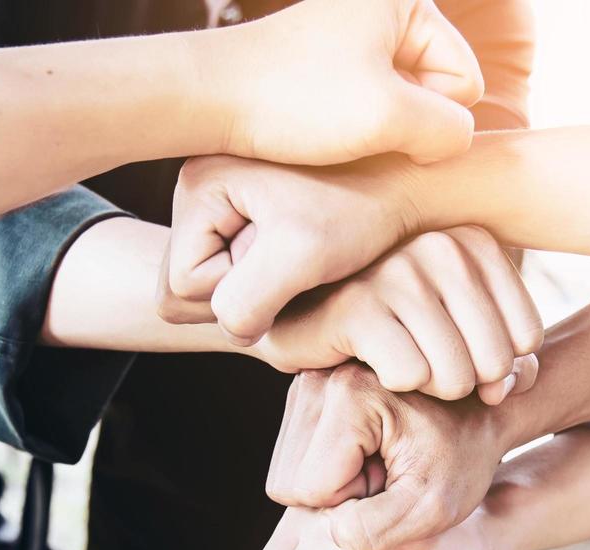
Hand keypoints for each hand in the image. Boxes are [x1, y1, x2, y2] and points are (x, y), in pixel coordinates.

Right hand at [164, 153, 419, 344]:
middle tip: (296, 269)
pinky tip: (309, 260)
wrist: (409, 179)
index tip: (290, 269)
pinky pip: (236, 269)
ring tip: (304, 261)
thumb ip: (246, 301)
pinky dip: (270, 278)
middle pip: (187, 286)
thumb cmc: (364, 208)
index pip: (181, 284)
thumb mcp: (303, 254)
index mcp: (198, 183)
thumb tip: (229, 330)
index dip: (237, 297)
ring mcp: (221, 198)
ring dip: (257, 289)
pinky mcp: (247, 210)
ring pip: (212, 284)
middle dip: (242, 294)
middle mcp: (199, 184)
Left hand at [222, 0, 481, 166]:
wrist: (210, 99)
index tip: (377, 123)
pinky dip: (357, 128)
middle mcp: (385, 6)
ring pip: (406, 104)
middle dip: (406, 123)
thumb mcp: (388, 117)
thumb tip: (455, 139)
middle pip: (438, 90)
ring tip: (336, 135)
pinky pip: (374, 106)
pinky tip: (323, 135)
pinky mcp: (334, 62)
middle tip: (355, 133)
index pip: (464, 80)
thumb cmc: (294, 101)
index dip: (430, 119)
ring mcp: (358, 34)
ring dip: (381, 131)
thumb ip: (449, 130)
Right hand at [246, 227, 542, 404]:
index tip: (462, 362)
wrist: (301, 317)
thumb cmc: (389, 328)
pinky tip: (371, 363)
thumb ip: (503, 358)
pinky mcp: (357, 306)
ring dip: (431, 392)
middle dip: (467, 386)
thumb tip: (509, 385)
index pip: (526, 337)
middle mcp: (440, 246)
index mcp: (474, 241)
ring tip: (400, 366)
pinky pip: (411, 377)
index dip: (501, 370)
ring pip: (455, 375)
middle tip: (429, 373)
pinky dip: (396, 387)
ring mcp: (396, 272)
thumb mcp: (458, 333)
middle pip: (495, 360)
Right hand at [265, 364, 528, 549]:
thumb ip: (380, 528)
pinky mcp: (308, 394)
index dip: (353, 506)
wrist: (481, 409)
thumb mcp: (436, 503)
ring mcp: (309, 382)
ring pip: (287, 473)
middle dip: (336, 496)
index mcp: (350, 394)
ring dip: (332, 484)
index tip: (397, 484)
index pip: (308, 490)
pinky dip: (329, 469)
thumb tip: (329, 532)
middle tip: (389, 478)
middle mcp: (319, 378)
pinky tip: (370, 455)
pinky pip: (294, 460)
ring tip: (382, 464)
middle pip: (287, 482)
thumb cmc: (465, 456)